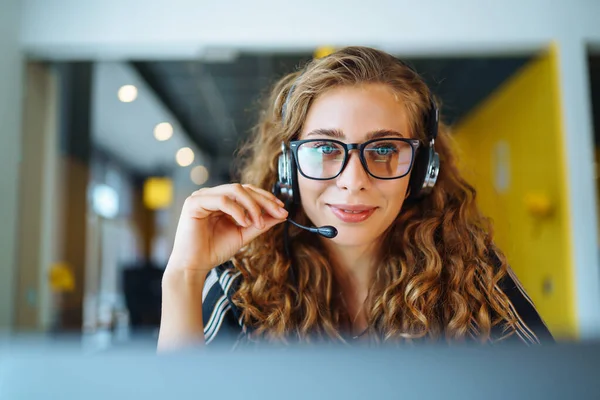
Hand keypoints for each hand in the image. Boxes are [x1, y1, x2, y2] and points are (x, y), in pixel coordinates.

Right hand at [165, 183, 287, 275]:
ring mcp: (202, 196)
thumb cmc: (214, 250)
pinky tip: (244, 222)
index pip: (247, 191)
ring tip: (257, 223)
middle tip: (278, 213)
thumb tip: (282, 214)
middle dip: (264, 200)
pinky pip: (221, 200)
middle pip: (243, 188)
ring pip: (234, 190)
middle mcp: (211, 194)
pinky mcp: (194, 203)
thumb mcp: (243, 234)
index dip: (266, 198)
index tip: (282, 209)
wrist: (194, 266)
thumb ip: (260, 223)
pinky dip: (237, 211)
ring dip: (252, 205)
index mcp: (221, 199)